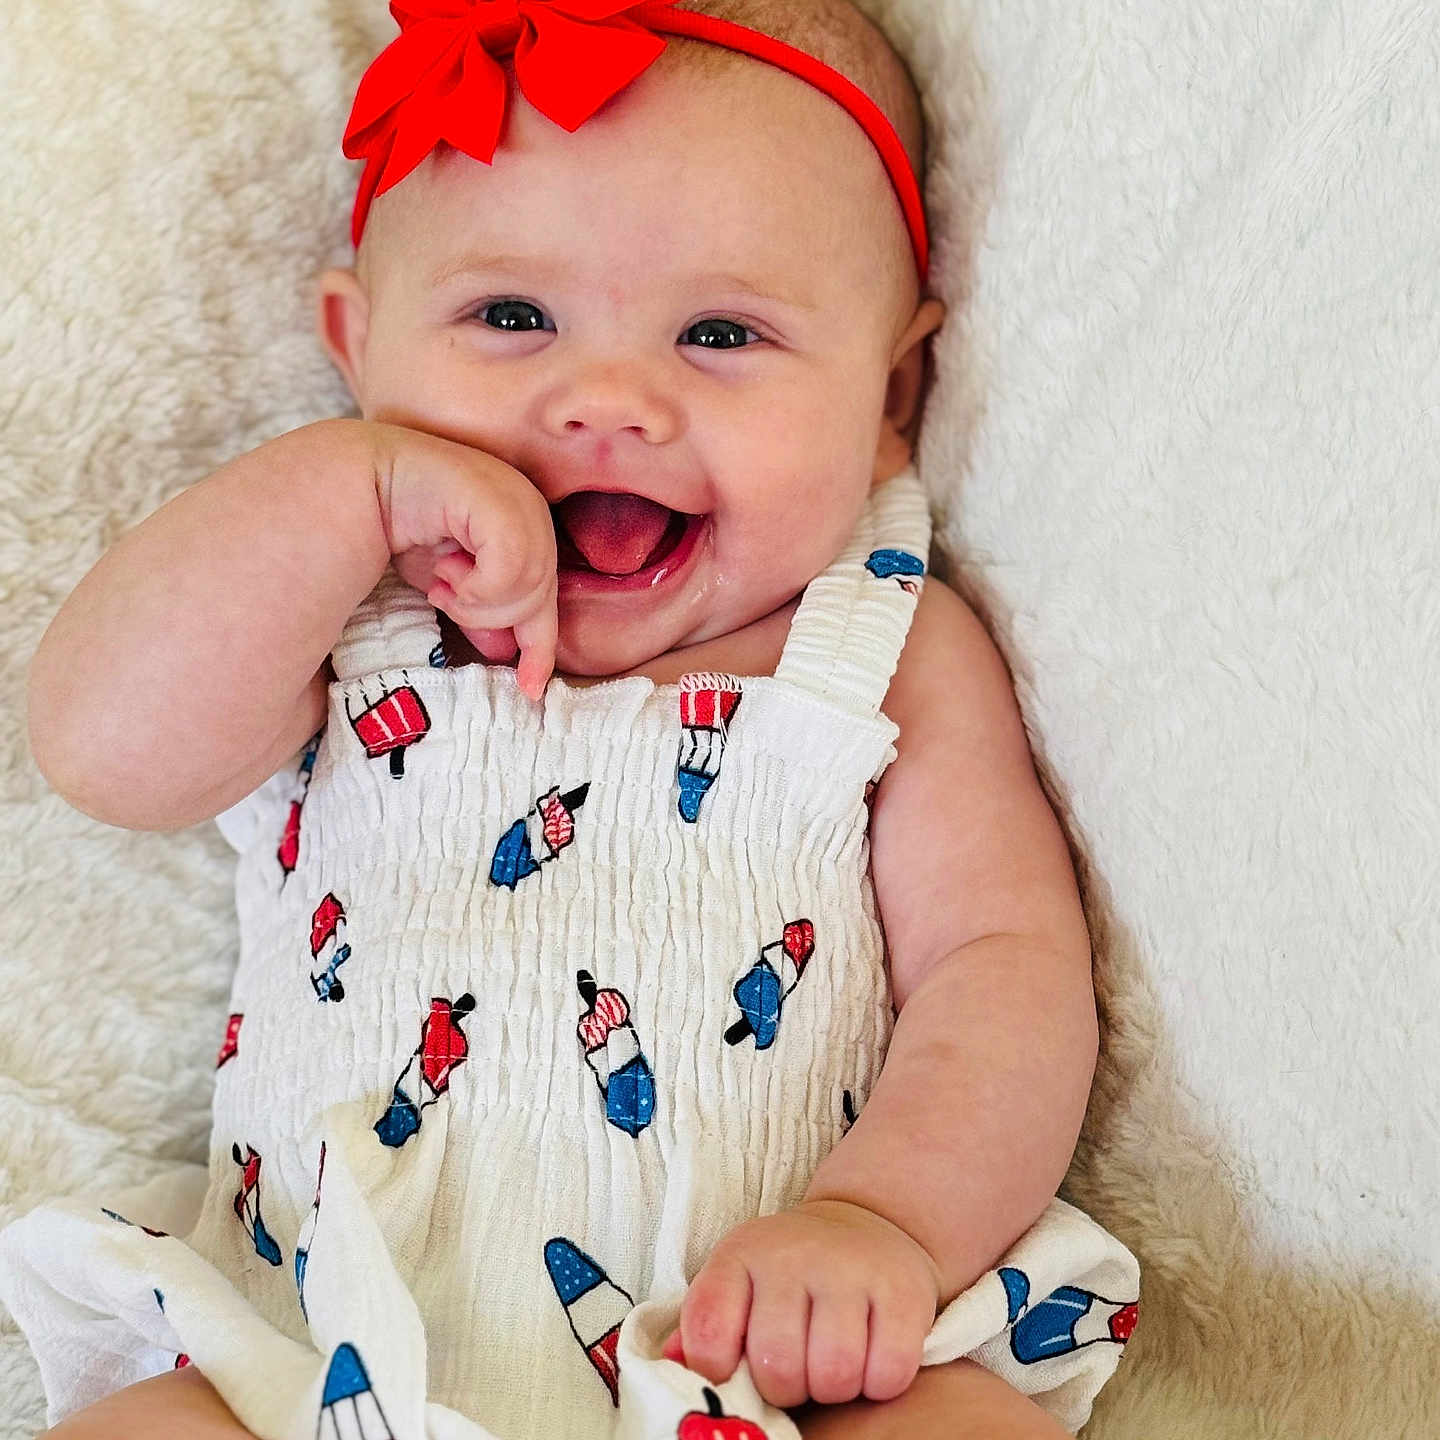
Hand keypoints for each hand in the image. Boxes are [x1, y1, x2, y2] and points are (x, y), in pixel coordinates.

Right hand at [370, 424, 557, 700]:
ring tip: (442, 578)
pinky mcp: (500, 502)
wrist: (365, 484)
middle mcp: (534, 511)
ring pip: (524, 591)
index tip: (530, 690)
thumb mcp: (447, 582)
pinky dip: (474, 585)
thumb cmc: (405, 526)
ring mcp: (521, 502)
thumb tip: (504, 652)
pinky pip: (508, 572)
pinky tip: (446, 567)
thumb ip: (479, 612)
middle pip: (537, 601)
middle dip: (485, 615)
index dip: (540, 649)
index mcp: (529, 528)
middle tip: (445, 596)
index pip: (547, 600)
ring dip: (473, 601)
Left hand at [659, 1200, 940, 1409]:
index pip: (709, 1334)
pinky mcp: (902, 1291)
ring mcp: (850, 1269)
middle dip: (786, 1387)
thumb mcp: (739, 1286)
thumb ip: (705, 1329)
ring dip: (833, 1388)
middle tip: (796, 1367)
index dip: (718, 1370)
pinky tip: (871, 1356)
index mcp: (741, 1256)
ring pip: (834, 1375)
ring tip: (831, 1362)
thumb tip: (673, 1368)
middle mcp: (793, 1255)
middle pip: (777, 1368)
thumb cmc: (788, 1276)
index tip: (736, 1368)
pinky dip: (879, 1382)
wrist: (865, 1229)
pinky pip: (888, 1373)